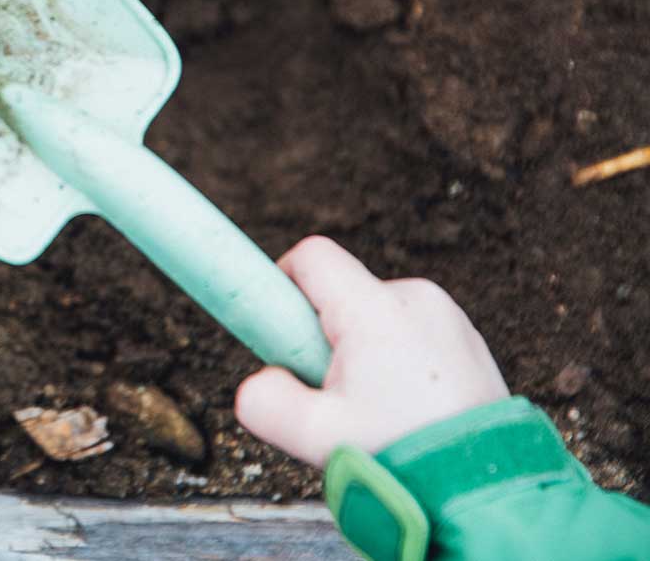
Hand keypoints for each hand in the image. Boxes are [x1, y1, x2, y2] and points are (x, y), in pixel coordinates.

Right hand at [234, 236, 509, 466]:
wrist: (484, 486)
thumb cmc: (403, 457)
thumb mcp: (313, 436)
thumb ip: (263, 401)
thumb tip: (259, 381)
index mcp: (375, 310)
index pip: (311, 257)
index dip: (281, 282)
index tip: (278, 330)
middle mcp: (415, 298)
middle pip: (341, 293)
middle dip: (323, 336)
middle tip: (332, 394)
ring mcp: (446, 316)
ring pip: (374, 315)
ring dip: (361, 352)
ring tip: (376, 409)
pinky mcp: (466, 338)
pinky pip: (409, 332)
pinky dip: (396, 361)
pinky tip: (405, 408)